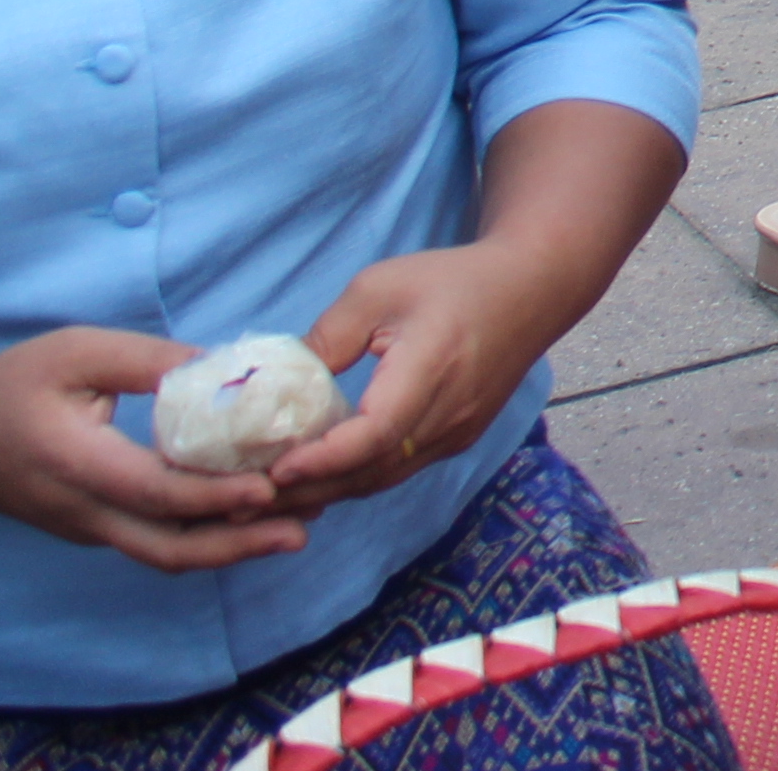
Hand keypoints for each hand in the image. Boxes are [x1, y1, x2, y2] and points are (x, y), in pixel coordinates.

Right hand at [0, 329, 296, 571]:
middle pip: (169, 546)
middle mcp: (86, 512)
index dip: (214, 495)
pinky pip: (159, 543)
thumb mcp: (74, 353)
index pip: (154, 492)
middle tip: (309, 520)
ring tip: (299, 527)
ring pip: (167, 554)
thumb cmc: (13, 387)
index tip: (270, 487)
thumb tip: (219, 367)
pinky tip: (255, 519)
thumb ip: (144, 361)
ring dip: (233, 547)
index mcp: (77, 465)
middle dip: (242, 541)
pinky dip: (209, 537)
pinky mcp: (100, 529)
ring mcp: (92, 529)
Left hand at [270, 240, 584, 514]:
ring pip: (383, 479)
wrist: (533, 288)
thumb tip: (278, 384)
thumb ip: (329, 335)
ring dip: (327, 491)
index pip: (377, 432)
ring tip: (269, 496)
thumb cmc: (453, 280)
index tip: (275, 468)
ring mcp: (457, 433)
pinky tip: (318, 478)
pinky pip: (397, 470)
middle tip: (244, 496)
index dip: (324, 458)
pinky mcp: (458, 439)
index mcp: (433, 367)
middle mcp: (450, 413)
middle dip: (308, 489)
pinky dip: (354, 480)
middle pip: (372, 470)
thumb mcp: (379, 287)